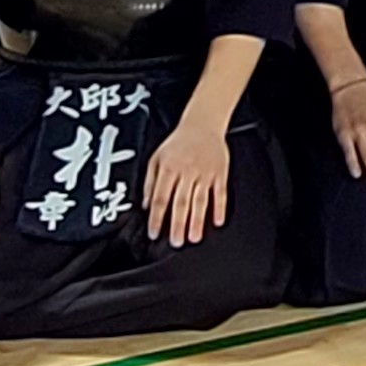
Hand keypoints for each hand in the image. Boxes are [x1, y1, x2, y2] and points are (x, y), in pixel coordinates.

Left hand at [143, 113, 234, 244]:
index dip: (156, 217)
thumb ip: (149, 182)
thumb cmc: (178, 142)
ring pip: (200, 200)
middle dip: (177, 224)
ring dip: (198, 220)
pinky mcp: (220, 173)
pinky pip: (220, 192)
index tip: (153, 232)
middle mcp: (187, 172)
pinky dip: (220, 207)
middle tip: (176, 242)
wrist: (203, 124)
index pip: (160, 197)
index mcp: (169, 168)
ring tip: (194, 237)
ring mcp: (205, 173)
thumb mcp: (156, 158)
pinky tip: (217, 221)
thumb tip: (144, 205)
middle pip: (181, 202)